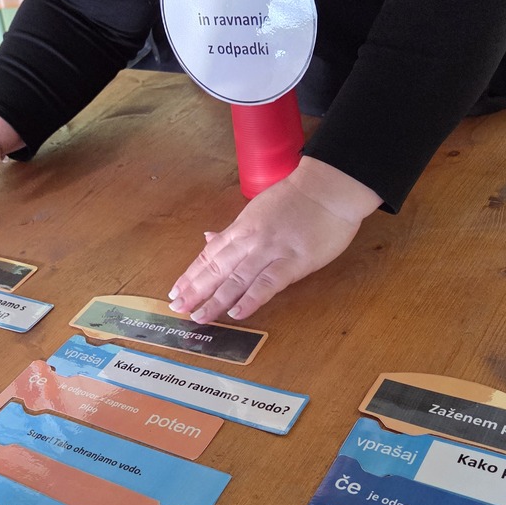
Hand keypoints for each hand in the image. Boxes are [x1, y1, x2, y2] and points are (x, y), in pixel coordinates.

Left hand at [168, 157, 380, 322]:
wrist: (329, 188)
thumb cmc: (297, 197)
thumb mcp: (257, 209)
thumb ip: (234, 230)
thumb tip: (209, 238)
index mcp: (241, 228)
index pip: (210, 255)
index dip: (191, 275)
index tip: (175, 291)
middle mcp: (250, 241)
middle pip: (216, 268)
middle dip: (195, 290)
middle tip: (177, 308)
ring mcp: (271, 252)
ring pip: (236, 279)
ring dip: (215, 300)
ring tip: (199, 316)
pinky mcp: (293, 262)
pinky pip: (267, 283)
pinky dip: (250, 299)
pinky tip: (236, 314)